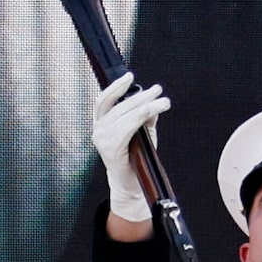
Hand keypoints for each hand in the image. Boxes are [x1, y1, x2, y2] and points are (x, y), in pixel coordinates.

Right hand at [90, 74, 169, 223]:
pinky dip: (141, 117)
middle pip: (119, 105)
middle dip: (141, 96)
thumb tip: (153, 101)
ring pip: (125, 114)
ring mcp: (102, 140)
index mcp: (101, 124)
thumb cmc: (134, 158)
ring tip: (162, 101)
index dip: (115, 87)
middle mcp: (98, 130)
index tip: (130, 77)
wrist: (130, 184)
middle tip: (158, 90)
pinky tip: (153, 111)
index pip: (103, 100)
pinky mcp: (111, 149)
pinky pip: (128, 127)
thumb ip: (145, 117)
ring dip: (146, 105)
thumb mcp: (141, 133)